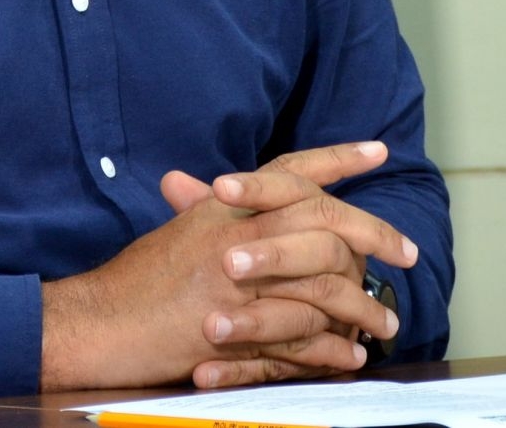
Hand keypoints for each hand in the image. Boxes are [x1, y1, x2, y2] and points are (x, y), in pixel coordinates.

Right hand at [38, 141, 414, 392]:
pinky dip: (332, 348)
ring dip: (362, 305)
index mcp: (228, 204)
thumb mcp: (180, 229)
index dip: (339, 157)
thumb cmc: (136, 278)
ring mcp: (241, 282)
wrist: (98, 323)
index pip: (294, 170)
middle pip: (326, 220)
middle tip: (407, 252)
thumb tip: (227, 186)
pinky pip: (303, 337)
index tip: (379, 150)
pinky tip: (352, 355)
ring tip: (386, 322)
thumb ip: (211, 206)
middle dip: (375, 235)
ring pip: (324, 283)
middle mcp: (240, 233)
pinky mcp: (239, 330)